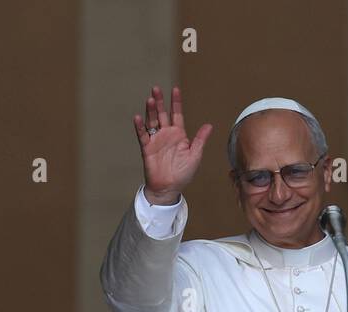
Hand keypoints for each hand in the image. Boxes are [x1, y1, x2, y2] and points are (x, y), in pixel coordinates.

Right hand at [133, 85, 212, 205]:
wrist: (170, 187)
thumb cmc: (183, 173)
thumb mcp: (195, 155)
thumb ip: (200, 140)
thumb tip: (209, 125)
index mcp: (179, 135)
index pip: (177, 114)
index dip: (176, 103)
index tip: (175, 90)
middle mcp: (166, 135)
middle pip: (162, 114)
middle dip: (159, 102)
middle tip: (156, 88)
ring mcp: (156, 140)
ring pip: (152, 122)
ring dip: (150, 111)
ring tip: (150, 99)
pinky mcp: (147, 148)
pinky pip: (142, 136)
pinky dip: (140, 127)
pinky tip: (138, 118)